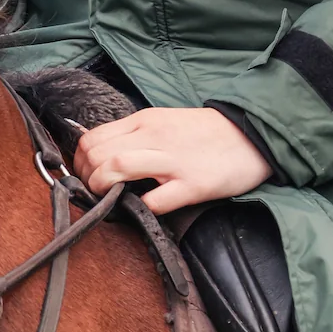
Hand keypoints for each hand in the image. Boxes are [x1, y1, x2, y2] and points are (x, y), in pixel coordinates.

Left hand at [72, 107, 271, 216]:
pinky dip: (141, 208)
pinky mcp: (192, 184)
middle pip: (98, 153)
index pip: (92, 137)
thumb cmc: (208, 132)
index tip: (84, 176)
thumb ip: (137, 135)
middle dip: (85, 177)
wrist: (253, 134)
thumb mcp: (166, 122)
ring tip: (107, 201)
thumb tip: (104, 155)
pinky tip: (143, 211)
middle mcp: (154, 135)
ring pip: (117, 167)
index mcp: (145, 120)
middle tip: (92, 193)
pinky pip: (155, 200)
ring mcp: (173, 160)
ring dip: (102, 188)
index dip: (78, 161)